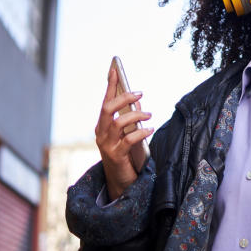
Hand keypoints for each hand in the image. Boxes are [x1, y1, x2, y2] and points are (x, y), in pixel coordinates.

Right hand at [95, 67, 154, 200]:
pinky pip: (128, 140)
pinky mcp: (116, 156)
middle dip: (123, 97)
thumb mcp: (127, 133)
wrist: (120, 181)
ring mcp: (106, 145)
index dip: (110, 85)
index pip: (105, 101)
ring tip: (149, 115)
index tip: (115, 69)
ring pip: (118, 122)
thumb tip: (138, 101)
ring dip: (136, 115)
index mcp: (102, 126)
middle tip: (140, 93)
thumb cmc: (126, 154)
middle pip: (108, 109)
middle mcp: (101, 133)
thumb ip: (130, 117)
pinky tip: (150, 129)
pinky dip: (141, 132)